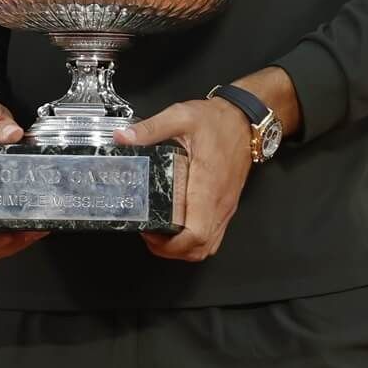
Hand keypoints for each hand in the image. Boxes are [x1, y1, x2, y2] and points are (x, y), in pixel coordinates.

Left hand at [117, 98, 252, 262]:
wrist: (245, 120)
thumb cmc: (216, 121)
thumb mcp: (180, 117)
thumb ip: (151, 129)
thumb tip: (122, 138)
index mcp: (207, 186)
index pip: (196, 233)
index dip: (171, 244)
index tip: (149, 232)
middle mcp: (219, 203)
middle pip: (201, 248)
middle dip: (172, 251)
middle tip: (149, 233)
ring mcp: (225, 207)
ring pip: (208, 246)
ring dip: (184, 248)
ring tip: (160, 233)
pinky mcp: (227, 206)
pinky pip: (214, 235)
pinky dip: (195, 241)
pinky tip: (177, 226)